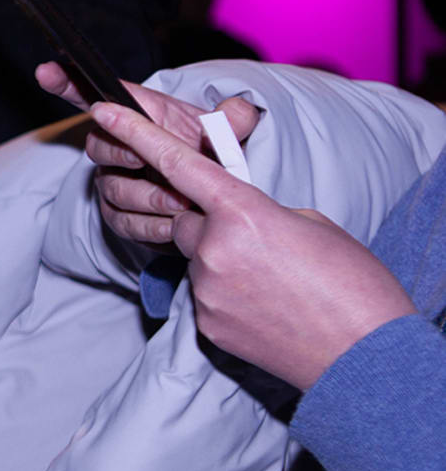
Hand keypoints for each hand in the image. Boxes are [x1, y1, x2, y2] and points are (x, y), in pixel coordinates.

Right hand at [36, 62, 260, 246]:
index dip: (66, 81)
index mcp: (138, 116)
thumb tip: (237, 111)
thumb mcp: (227, 136)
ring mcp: (114, 180)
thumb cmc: (210, 156)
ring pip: (112, 186)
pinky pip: (122, 220)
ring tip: (180, 203)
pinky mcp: (118, 214)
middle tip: (146, 161)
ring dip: (146, 196)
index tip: (46, 71)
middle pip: (97, 143)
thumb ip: (232, 121)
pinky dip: (149, 224)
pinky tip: (173, 226)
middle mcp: (117, 145)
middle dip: (120, 153)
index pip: (92, 92)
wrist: (213, 200)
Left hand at [88, 101, 416, 389]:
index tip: (104, 112)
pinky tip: (265, 307)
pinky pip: (204, 294)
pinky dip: (227, 294)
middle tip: (258, 243)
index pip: (177, 163)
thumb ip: (261, 210)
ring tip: (273, 282)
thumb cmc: (353, 285)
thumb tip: (237, 216)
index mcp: (243, 212)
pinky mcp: (205, 324)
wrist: (366, 359)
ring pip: (196, 259)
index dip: (136, 133)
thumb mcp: (312, 225)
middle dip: (209, 222)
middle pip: (184, 219)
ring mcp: (206, 289)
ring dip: (222, 261)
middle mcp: (213, 248)